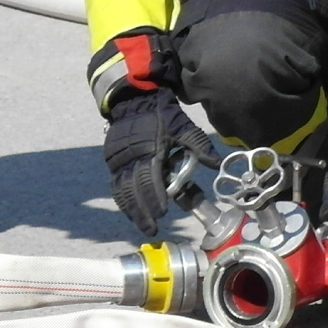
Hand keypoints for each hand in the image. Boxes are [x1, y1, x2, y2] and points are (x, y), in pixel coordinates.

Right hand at [101, 85, 220, 238]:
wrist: (133, 98)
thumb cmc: (161, 114)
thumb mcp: (183, 126)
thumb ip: (198, 145)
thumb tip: (216, 163)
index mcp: (149, 150)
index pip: (150, 179)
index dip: (155, 196)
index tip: (163, 211)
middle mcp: (130, 158)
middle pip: (134, 191)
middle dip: (143, 212)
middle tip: (153, 229)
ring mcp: (118, 161)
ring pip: (122, 192)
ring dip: (132, 211)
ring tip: (144, 226)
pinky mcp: (112, 162)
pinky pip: (116, 186)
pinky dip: (124, 201)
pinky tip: (132, 212)